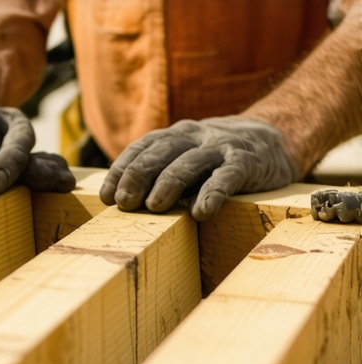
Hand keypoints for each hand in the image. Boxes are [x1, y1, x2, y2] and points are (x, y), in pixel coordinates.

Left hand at [100, 116, 297, 221]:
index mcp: (175, 136)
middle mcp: (194, 136)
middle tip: (123, 203)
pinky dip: (213, 193)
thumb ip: (162, 172)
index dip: (121, 171)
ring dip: (169, 184)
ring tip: (154, 206)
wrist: (273, 137)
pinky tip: (202, 212)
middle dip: (137, 177)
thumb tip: (124, 202)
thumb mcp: (187, 156)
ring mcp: (220, 147)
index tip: (106, 196)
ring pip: (189, 162)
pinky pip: (227, 176)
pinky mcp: (246, 161)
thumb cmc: (217, 156)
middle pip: (160, 153)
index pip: (141, 148)